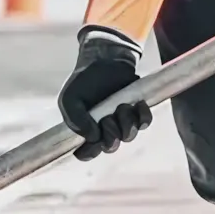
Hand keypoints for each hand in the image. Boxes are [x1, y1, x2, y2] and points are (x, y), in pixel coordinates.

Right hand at [58, 25, 150, 161]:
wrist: (104, 59)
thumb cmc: (83, 80)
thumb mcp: (70, 99)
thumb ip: (75, 120)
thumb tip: (93, 138)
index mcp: (85, 130)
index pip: (86, 153)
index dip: (90, 151)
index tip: (93, 138)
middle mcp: (103, 129)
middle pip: (110, 147)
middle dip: (111, 135)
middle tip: (108, 119)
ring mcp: (121, 122)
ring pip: (128, 136)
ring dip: (126, 122)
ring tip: (122, 105)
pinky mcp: (137, 113)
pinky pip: (144, 123)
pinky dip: (142, 116)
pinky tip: (137, 104)